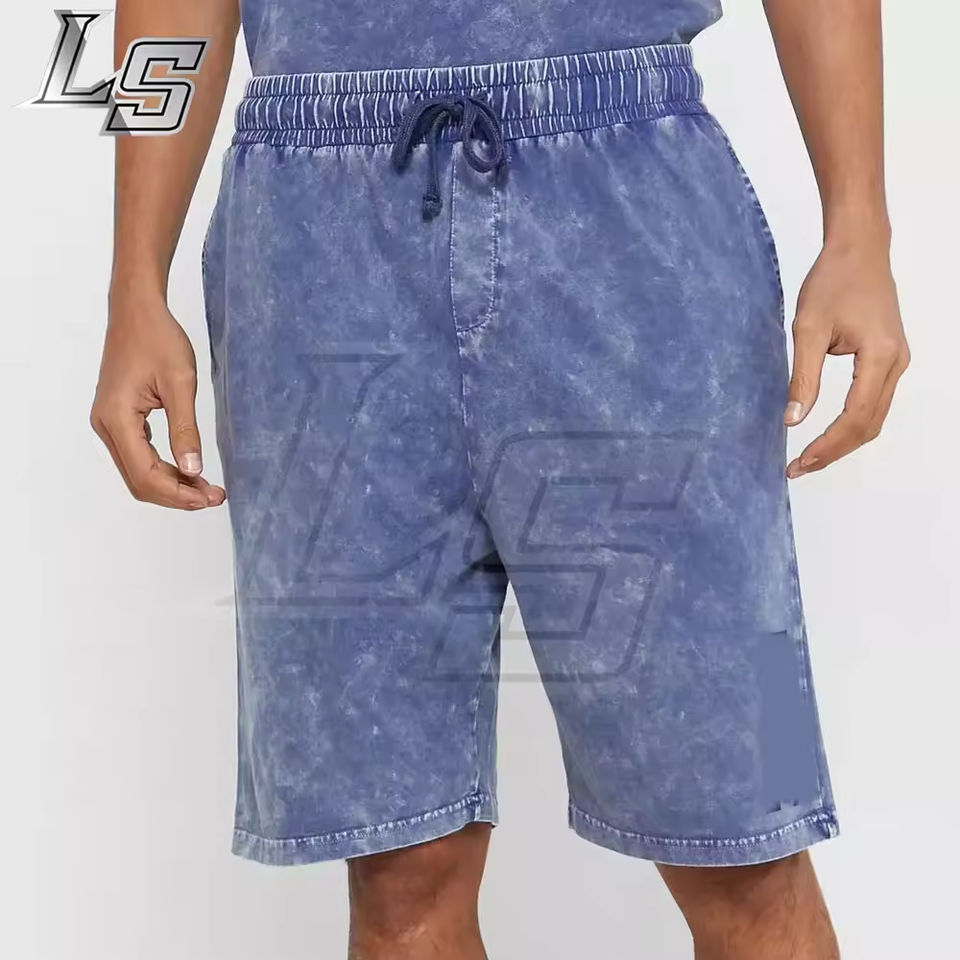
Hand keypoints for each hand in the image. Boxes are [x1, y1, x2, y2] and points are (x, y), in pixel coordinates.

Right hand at [91, 294, 225, 509]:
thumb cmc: (157, 338)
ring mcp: (108, 424)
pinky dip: (163, 469)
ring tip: (206, 488)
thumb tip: (194, 471)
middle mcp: (105, 426)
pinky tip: (189, 470)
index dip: (179, 493)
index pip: (146, 474)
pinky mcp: (117, 419)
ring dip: (171, 484)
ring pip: (137, 472)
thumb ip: (186, 430)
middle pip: (139, 481)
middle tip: (213, 497)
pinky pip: (138, 456)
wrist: (136, 311)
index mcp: (116, 418)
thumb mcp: (180, 384)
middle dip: (176, 494)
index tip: (210, 498)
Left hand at [783, 240, 909, 477]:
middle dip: (834, 451)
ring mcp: (897, 362)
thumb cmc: (833, 281)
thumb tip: (793, 420)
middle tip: (799, 468)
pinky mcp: (889, 359)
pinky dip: (851, 424)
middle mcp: (896, 364)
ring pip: (874, 418)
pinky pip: (874, 403)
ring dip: (843, 441)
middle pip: (868, 426)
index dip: (827, 446)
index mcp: (879, 357)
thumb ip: (802, 378)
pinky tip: (826, 433)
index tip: (799, 462)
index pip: (854, 417)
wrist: (859, 250)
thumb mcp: (808, 329)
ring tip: (809, 457)